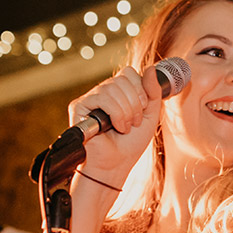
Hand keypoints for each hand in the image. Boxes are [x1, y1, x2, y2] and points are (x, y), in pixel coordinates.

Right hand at [67, 65, 163, 182]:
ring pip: (113, 87)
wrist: (116, 164)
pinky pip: (102, 97)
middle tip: (134, 123)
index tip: (142, 111)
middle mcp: (103, 92)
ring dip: (126, 111)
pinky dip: (115, 113)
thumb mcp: (150, 116)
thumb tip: (151, 68)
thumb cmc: (130, 144)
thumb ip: (153, 93)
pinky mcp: (79, 106)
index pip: (129, 73)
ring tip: (125, 128)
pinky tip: (115, 126)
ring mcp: (91, 98)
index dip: (140, 89)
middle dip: (135, 103)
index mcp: (118, 92)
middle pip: (122, 78)